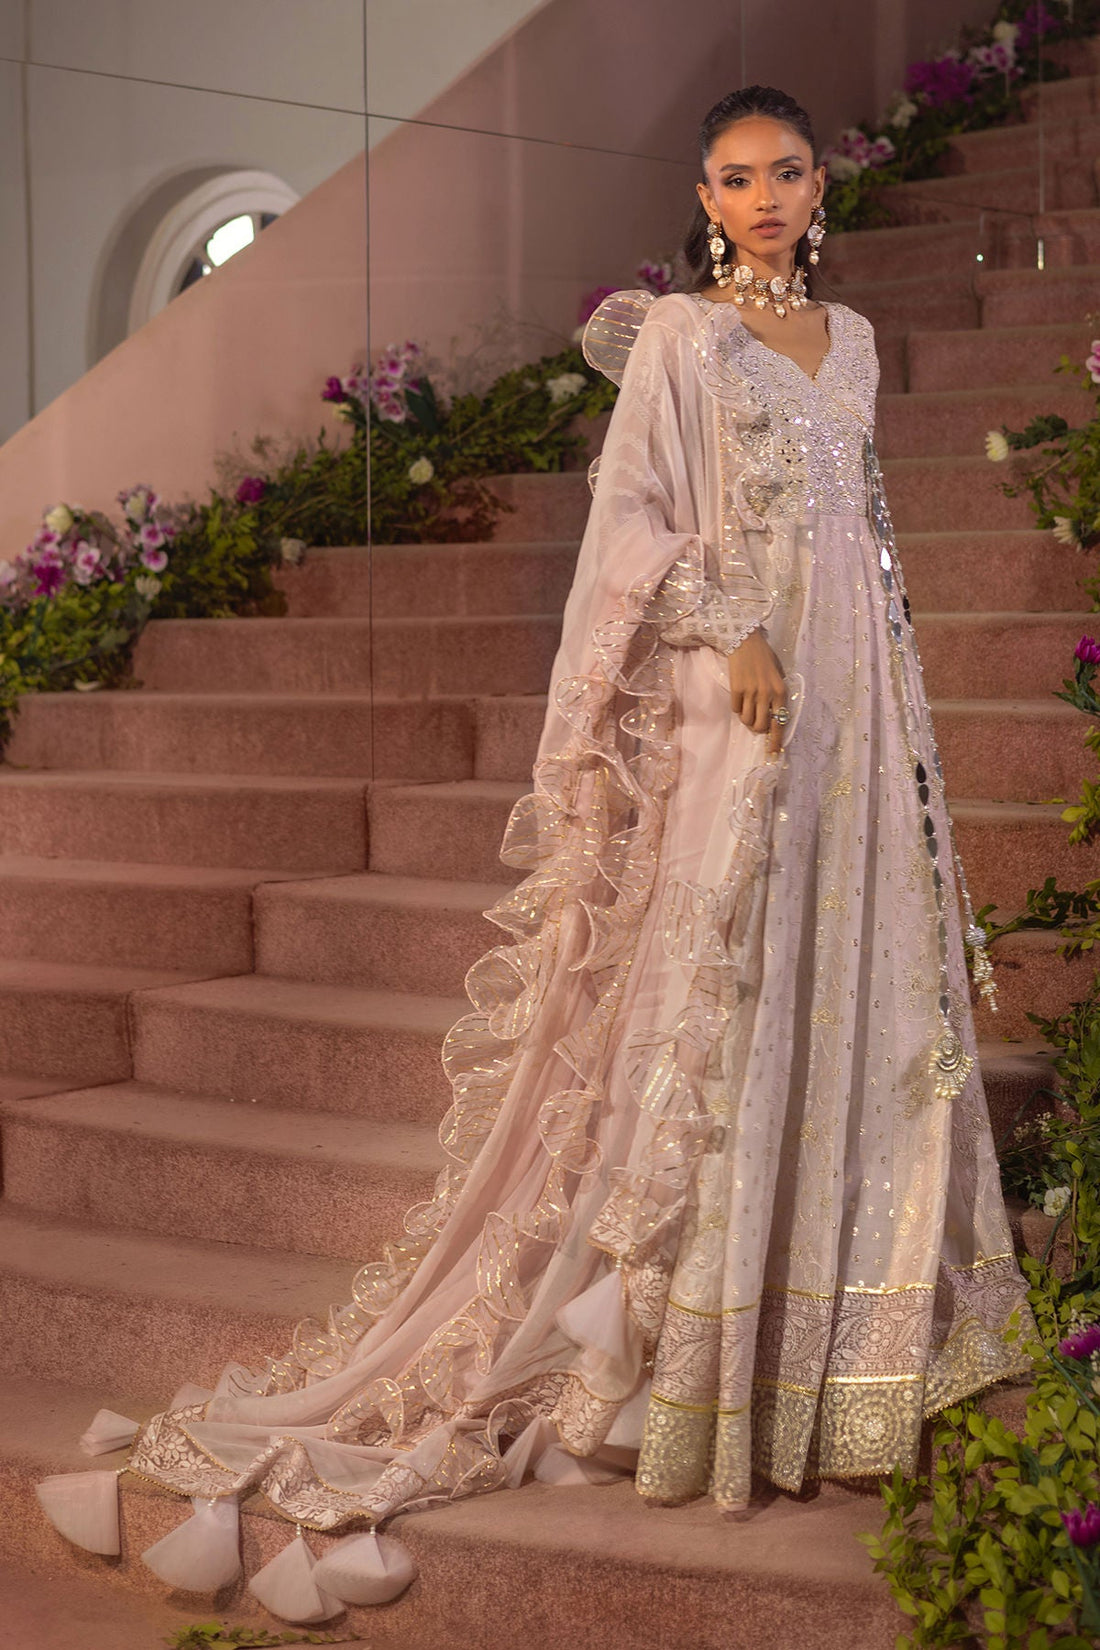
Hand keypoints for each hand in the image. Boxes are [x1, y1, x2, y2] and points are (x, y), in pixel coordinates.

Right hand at [727, 627, 786, 755]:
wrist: (745, 641)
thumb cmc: (764, 658)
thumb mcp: (778, 675)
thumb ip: (777, 695)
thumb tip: (774, 717)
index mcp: (780, 691)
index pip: (780, 722)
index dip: (775, 740)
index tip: (772, 752)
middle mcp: (767, 694)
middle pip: (761, 725)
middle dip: (757, 728)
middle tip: (756, 722)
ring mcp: (751, 692)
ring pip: (747, 720)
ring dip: (746, 719)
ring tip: (747, 708)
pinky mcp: (736, 689)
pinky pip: (735, 709)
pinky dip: (737, 707)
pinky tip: (740, 696)